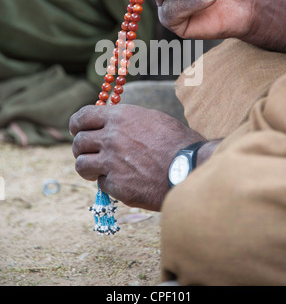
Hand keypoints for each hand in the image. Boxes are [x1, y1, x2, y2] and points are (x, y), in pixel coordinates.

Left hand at [69, 104, 204, 210]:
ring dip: (88, 168)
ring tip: (99, 170)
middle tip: (88, 153)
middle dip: (80, 148)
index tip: (76, 130)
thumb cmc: (178, 141)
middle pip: (78, 142)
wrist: (190, 167)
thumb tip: (112, 123)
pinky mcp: (117, 186)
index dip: (76, 124)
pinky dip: (109, 184)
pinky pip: (102, 184)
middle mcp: (111, 138)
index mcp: (120, 117)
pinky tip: (124, 181)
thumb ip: (127, 121)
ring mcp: (112, 163)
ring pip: (81, 165)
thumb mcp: (152, 119)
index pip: (82, 117)